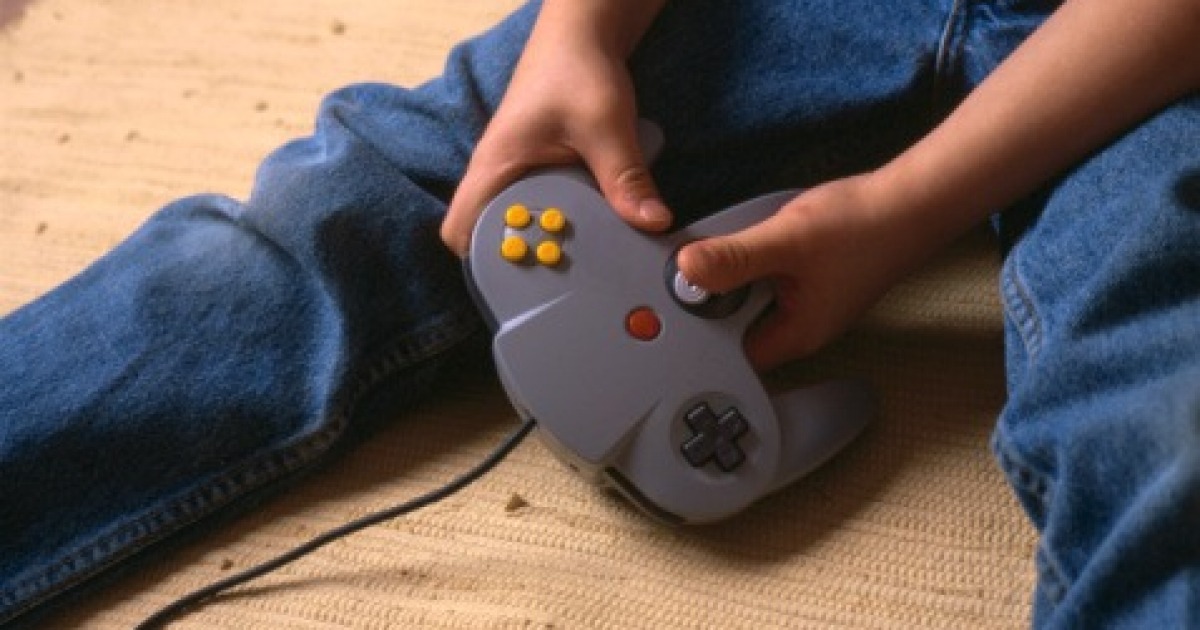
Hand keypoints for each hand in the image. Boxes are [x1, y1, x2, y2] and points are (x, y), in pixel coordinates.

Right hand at [441, 4, 670, 256]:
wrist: (583, 37)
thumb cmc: (577, 69)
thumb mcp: (606, 126)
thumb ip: (625, 177)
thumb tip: (651, 223)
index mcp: (495, 166)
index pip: (459, 229)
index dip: (477, 262)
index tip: (517, 282)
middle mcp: (499, 176)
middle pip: (491, 239)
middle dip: (522, 262)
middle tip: (562, 278)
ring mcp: (519, 177)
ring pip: (522, 227)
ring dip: (547, 244)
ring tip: (581, 263)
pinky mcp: (542, 175)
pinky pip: (545, 211)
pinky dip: (564, 225)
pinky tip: (595, 234)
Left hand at [676, 174, 933, 371]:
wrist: (914, 201)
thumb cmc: (864, 225)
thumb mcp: (787, 240)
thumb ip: (735, 258)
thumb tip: (686, 271)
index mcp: (795, 335)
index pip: (730, 354)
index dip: (700, 330)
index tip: (676, 301)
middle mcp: (799, 326)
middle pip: (734, 325)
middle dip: (712, 297)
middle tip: (685, 267)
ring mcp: (804, 302)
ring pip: (748, 297)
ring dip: (731, 274)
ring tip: (717, 246)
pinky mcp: (808, 279)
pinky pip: (765, 277)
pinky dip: (752, 259)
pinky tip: (750, 236)